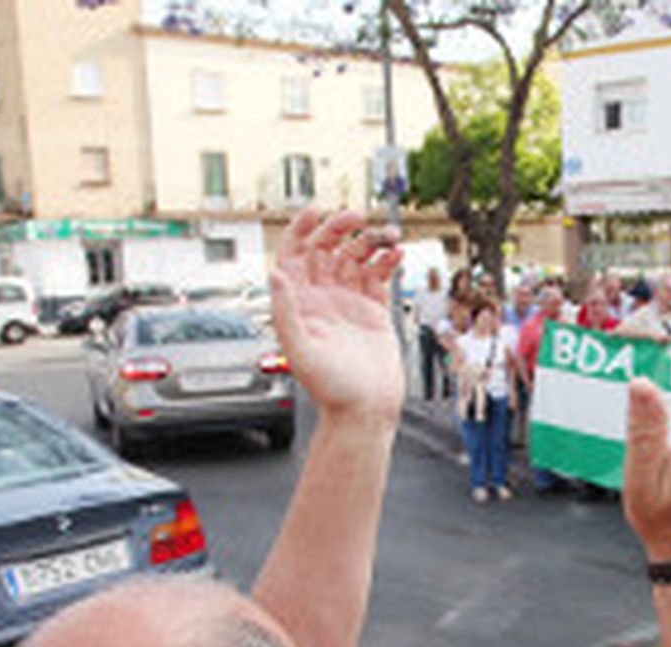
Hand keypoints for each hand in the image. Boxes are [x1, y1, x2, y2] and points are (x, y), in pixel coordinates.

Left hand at [270, 208, 404, 423]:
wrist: (365, 411)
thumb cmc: (332, 389)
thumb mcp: (301, 350)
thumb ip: (286, 311)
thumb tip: (274, 273)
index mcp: (300, 303)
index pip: (295, 254)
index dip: (303, 229)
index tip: (317, 212)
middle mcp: (323, 299)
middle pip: (327, 249)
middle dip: (340, 228)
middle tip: (356, 217)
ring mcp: (349, 302)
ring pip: (356, 258)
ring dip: (369, 241)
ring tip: (386, 235)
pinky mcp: (374, 311)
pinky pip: (379, 276)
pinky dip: (387, 260)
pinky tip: (395, 253)